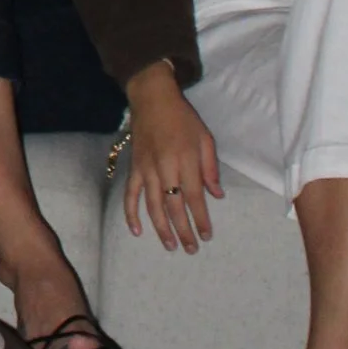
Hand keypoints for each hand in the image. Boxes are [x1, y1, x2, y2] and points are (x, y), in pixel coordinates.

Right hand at [120, 66, 220, 248]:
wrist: (152, 99)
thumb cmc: (182, 118)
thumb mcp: (205, 138)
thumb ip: (210, 168)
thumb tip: (216, 195)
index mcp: (185, 161)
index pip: (194, 198)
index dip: (201, 219)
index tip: (207, 235)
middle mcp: (165, 169)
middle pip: (174, 207)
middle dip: (183, 231)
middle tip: (191, 249)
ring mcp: (146, 170)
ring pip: (153, 206)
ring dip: (162, 229)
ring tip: (170, 246)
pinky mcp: (134, 168)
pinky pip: (130, 195)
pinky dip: (131, 214)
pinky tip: (137, 231)